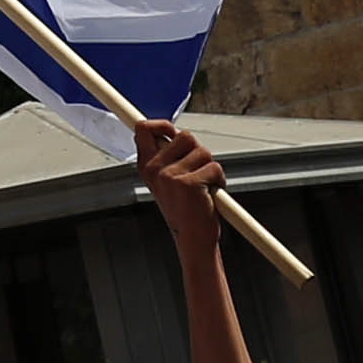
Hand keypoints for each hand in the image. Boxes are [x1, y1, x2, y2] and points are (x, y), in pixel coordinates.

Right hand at [136, 117, 226, 253]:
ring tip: (203, 187)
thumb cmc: (184, 210)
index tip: (171, 130)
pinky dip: (219, 180)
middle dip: (197, 151)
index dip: (160, 124)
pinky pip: (215, 167)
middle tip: (196, 172)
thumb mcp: (167, 181)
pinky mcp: (189, 182)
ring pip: (203, 151)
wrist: (192, 239)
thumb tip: (173, 132)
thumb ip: (167, 156)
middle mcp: (155, 170)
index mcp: (147, 166)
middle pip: (184, 136)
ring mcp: (170, 175)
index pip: (143, 130)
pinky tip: (209, 195)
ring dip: (210, 167)